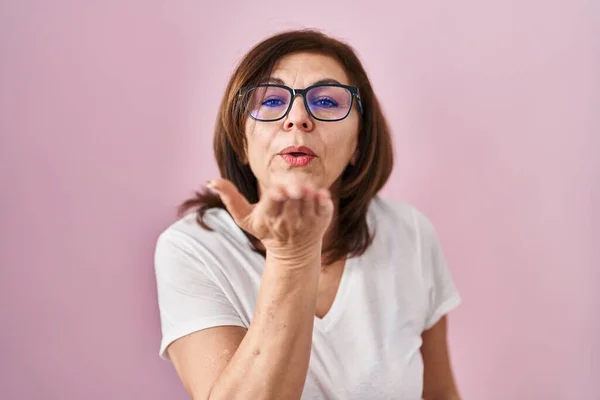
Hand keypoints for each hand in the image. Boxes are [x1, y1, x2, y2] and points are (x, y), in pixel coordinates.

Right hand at [207, 177, 333, 256]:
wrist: (292, 253)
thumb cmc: (266, 230)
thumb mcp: (244, 218)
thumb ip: (230, 198)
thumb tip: (211, 181)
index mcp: (269, 217)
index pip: (274, 202)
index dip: (277, 194)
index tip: (278, 190)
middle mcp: (289, 221)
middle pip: (293, 197)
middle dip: (294, 189)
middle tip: (294, 187)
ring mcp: (307, 222)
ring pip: (309, 199)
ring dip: (308, 191)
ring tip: (303, 189)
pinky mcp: (322, 221)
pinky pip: (325, 205)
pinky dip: (323, 198)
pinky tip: (318, 195)